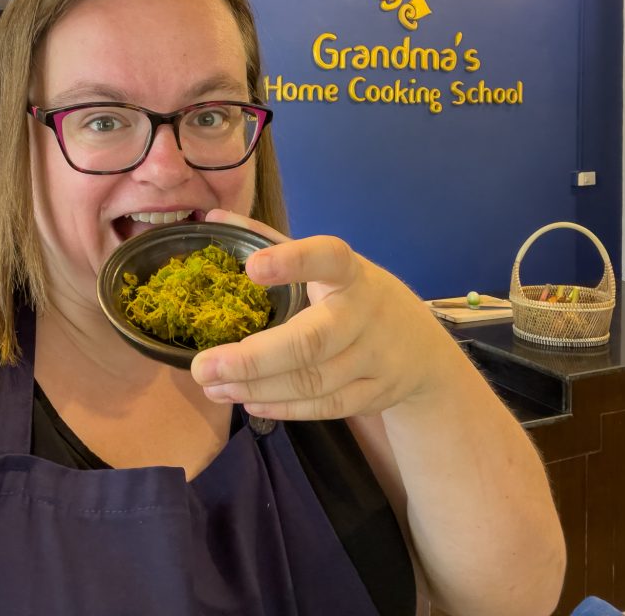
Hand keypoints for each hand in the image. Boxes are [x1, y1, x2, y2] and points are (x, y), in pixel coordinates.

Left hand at [191, 210, 454, 419]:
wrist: (421, 349)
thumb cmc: (356, 297)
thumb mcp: (327, 267)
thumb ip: (273, 242)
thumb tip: (214, 216)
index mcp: (351, 273)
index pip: (328, 258)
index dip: (292, 262)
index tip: (250, 267)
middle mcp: (365, 314)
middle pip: (312, 341)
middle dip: (253, 358)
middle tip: (202, 366)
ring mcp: (375, 358)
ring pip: (313, 381)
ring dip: (257, 387)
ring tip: (213, 387)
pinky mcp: (375, 394)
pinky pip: (325, 406)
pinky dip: (283, 408)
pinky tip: (247, 402)